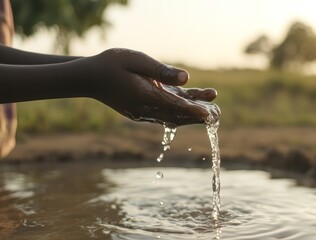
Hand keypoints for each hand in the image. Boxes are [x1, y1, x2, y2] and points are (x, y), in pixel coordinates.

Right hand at [89, 48, 219, 125]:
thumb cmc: (112, 64)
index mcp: (144, 97)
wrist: (89, 78)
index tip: (210, 114)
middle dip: (197, 116)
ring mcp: (143, 112)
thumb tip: (187, 78)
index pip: (174, 107)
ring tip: (212, 108)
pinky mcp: (142, 110)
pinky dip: (180, 110)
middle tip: (217, 114)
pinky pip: (165, 112)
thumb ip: (162, 71)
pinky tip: (193, 103)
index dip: (194, 111)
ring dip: (191, 114)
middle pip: (177, 116)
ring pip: (172, 116)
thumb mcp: (136, 60)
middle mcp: (145, 109)